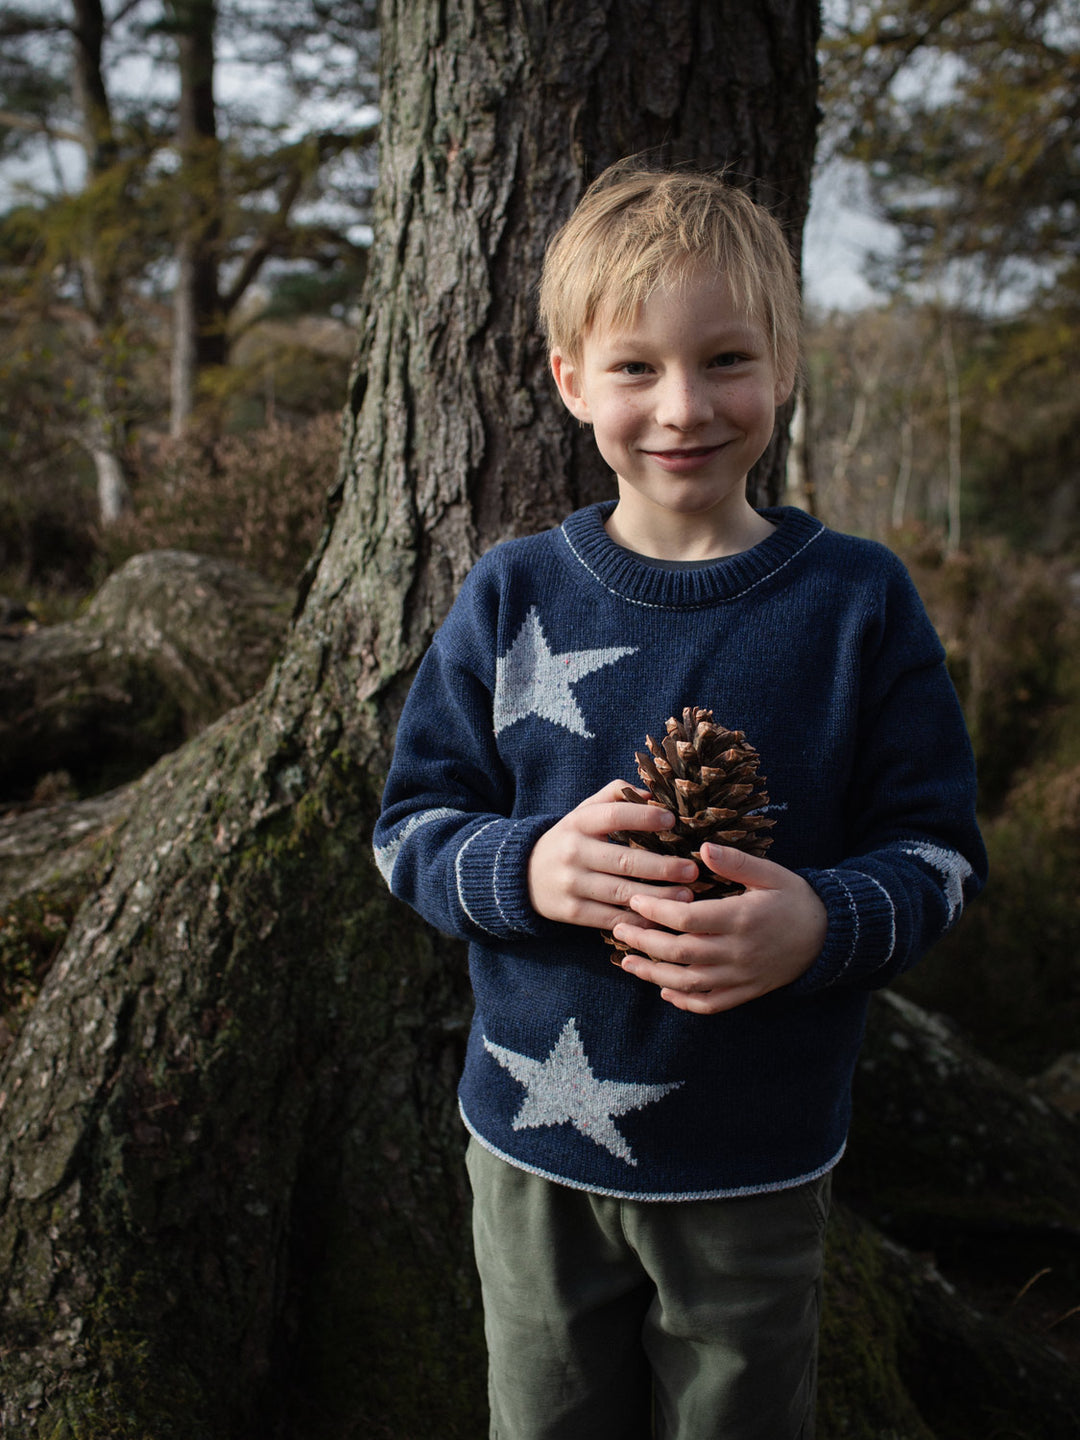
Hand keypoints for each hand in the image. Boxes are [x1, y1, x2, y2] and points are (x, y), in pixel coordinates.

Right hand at [527, 779, 698, 929]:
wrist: (524, 876)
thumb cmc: (570, 839)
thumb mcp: (583, 812)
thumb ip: (614, 796)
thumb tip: (651, 792)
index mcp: (578, 823)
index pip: (613, 816)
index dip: (642, 816)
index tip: (672, 820)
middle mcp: (573, 853)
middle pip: (623, 860)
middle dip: (661, 867)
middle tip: (692, 870)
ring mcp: (572, 884)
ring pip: (621, 893)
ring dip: (657, 897)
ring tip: (686, 896)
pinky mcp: (572, 912)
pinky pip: (611, 918)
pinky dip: (638, 921)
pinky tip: (662, 919)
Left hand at [610, 842, 826, 1013]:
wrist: (828, 936)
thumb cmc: (794, 898)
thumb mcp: (770, 873)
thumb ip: (736, 862)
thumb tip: (702, 848)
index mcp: (740, 919)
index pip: (686, 919)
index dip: (655, 911)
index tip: (634, 900)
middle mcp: (737, 952)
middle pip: (680, 953)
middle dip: (643, 942)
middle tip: (618, 929)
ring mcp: (741, 977)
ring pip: (688, 984)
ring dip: (653, 975)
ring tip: (627, 962)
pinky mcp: (746, 992)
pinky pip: (710, 1004)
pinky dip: (684, 1001)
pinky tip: (664, 990)